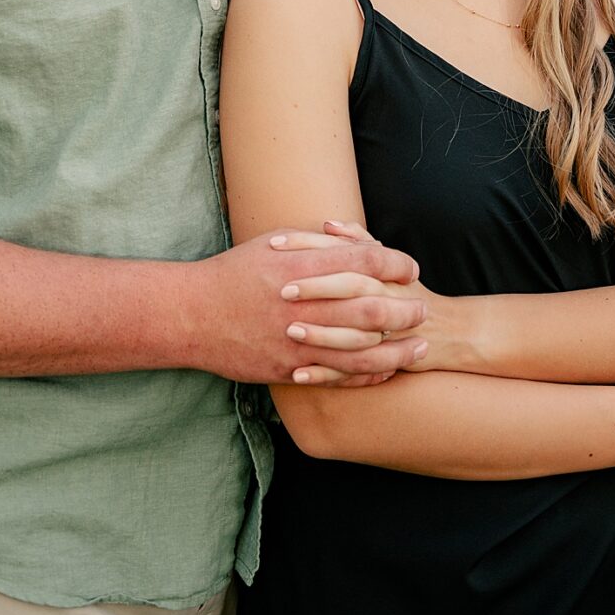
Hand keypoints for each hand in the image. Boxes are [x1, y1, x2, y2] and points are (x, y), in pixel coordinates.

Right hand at [195, 226, 426, 385]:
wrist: (191, 315)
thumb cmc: (233, 273)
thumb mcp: (272, 244)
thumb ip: (314, 243)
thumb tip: (351, 238)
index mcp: (301, 268)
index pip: (361, 262)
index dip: (393, 264)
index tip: (410, 267)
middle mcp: (303, 305)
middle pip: (369, 308)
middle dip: (404, 310)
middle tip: (423, 309)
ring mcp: (296, 340)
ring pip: (359, 350)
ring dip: (396, 349)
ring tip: (419, 346)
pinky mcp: (288, 367)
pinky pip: (336, 375)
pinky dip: (365, 374)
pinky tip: (385, 370)